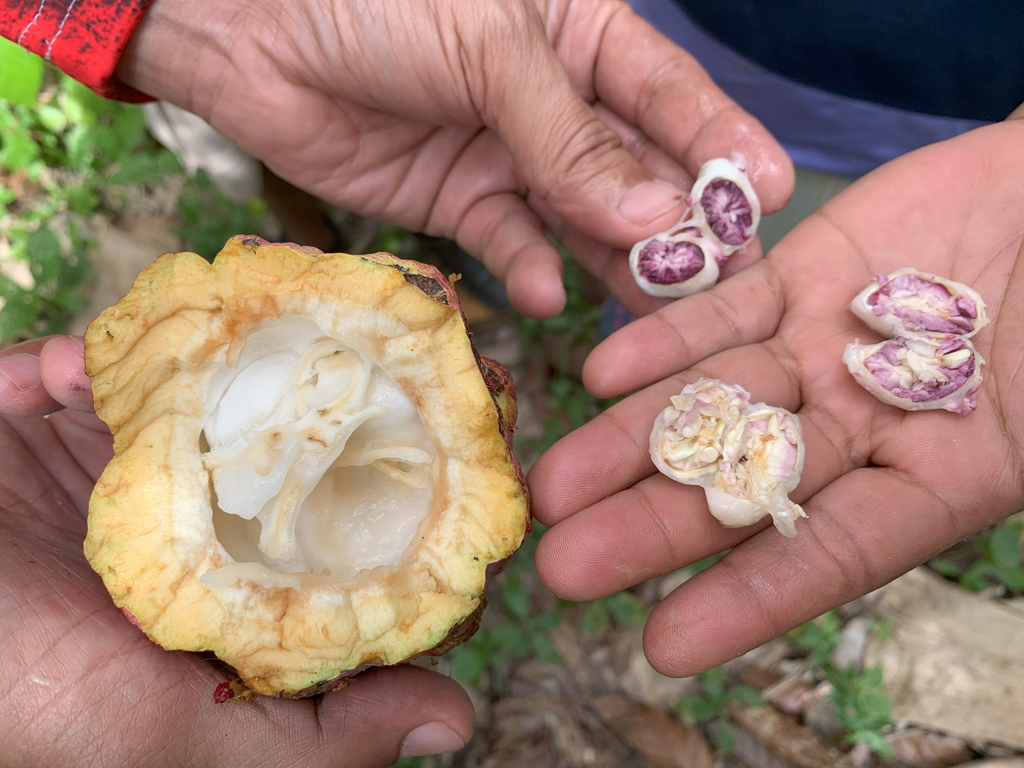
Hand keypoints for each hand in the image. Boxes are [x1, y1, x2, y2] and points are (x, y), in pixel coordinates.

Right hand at [0, 340, 472, 766]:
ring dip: (244, 359)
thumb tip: (458, 721)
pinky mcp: (50, 416)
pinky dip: (115, 345)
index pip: (341, 558)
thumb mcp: (167, 738)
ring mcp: (116, 469)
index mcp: (219, 606)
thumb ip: (310, 743)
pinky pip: (105, 359)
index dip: (408, 518)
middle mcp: (182, 533)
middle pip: (291, 462)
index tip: (472, 461)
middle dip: (345, 415)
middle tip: (406, 360)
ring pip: (214, 395)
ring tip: (292, 321)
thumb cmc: (17, 692)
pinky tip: (124, 345)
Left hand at [115, 0, 792, 318]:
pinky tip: (548, 293)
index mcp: (582, 32)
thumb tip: (654, 217)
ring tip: (653, 309)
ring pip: (580, 218)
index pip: (669, 95)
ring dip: (614, 263)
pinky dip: (529, 267)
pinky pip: (509, 240)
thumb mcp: (488, 50)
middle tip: (720, 282)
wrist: (250, 29)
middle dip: (675, 225)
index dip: (721, 146)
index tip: (770, 198)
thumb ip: (569, 138)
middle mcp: (556, 98)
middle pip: (634, 170)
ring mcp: (508, 154)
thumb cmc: (376, 2)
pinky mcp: (459, 200)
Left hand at [529, 122, 1022, 675]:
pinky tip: (601, 370)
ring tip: (553, 483)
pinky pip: (726, 310)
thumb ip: (998, 468)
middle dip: (651, 526)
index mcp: (934, 480)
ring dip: (630, 439)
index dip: (747, 602)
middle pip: (741, 483)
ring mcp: (824, 348)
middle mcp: (861, 425)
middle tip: (561, 566)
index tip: (661, 646)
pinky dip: (666, 337)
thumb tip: (945, 517)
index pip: (828, 553)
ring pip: (713, 400)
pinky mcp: (802, 273)